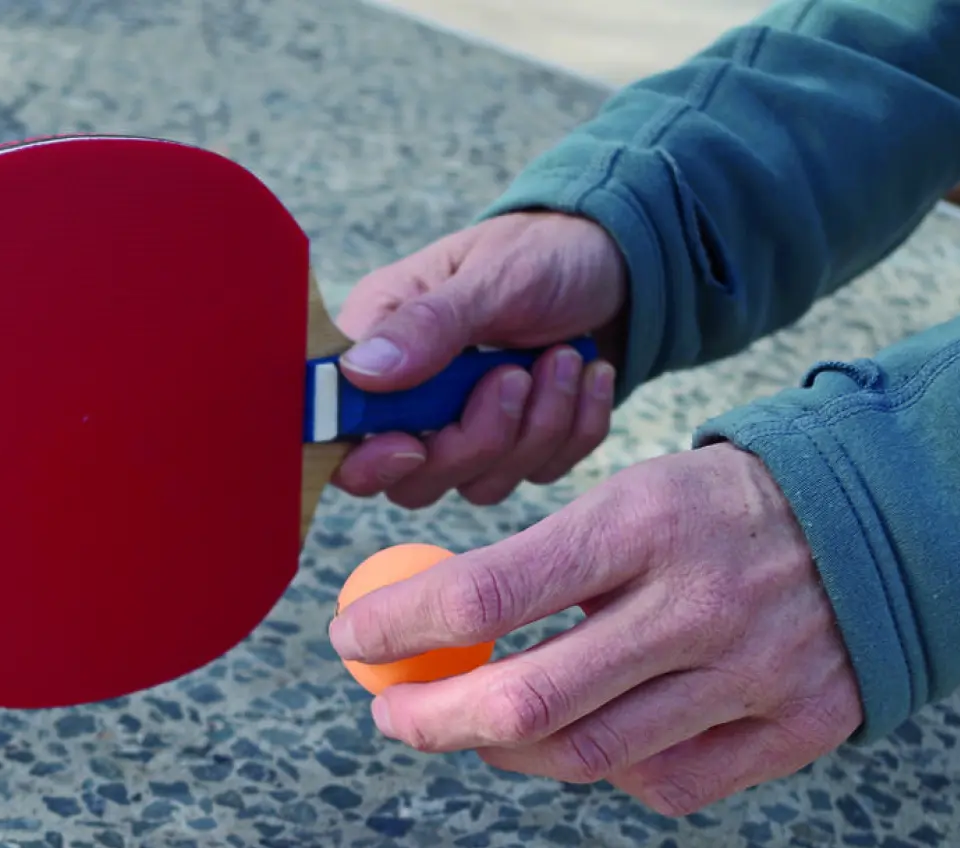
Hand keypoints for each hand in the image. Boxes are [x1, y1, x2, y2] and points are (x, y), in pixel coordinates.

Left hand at [327, 443, 862, 815]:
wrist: (878, 520)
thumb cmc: (712, 509)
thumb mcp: (625, 496)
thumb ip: (537, 564)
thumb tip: (424, 628)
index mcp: (642, 523)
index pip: (491, 592)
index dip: (401, 626)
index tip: (353, 639)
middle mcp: (698, 604)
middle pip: (530, 699)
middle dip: (432, 720)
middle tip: (390, 714)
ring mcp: (753, 675)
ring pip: (588, 755)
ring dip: (503, 750)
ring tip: (471, 727)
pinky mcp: (797, 728)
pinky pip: (665, 784)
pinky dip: (604, 771)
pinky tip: (582, 739)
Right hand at [331, 211, 627, 508]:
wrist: (620, 261)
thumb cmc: (545, 251)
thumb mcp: (494, 275)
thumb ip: (429, 324)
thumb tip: (360, 373)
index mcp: (378, 341)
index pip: (339, 429)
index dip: (368, 457)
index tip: (413, 443)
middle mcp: (411, 395)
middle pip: (412, 479)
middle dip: (476, 440)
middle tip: (516, 376)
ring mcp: (463, 427)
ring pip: (480, 484)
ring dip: (537, 428)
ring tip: (564, 358)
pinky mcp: (517, 445)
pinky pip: (539, 473)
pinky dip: (575, 428)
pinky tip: (588, 375)